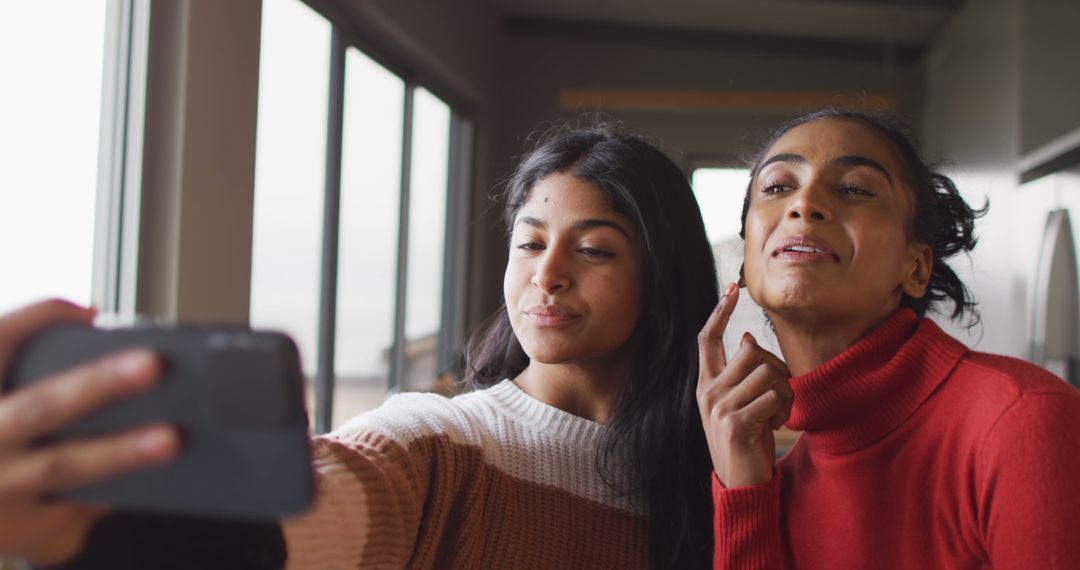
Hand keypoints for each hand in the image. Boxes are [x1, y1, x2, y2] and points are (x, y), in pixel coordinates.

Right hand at [0, 300, 179, 564]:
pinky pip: (86, 508)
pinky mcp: (29, 532)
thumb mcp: (4, 388)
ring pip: (66, 467)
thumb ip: (25, 350)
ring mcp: (2, 492)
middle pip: (42, 406)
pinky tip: (160, 475)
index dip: (42, 320)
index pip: (0, 341)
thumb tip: (94, 320)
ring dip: (121, 453)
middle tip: (151, 365)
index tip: (96, 317)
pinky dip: (124, 487)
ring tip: (171, 438)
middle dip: (97, 384)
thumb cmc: (2, 434)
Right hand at [697, 284, 792, 487]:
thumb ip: (738, 375)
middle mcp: (708, 392)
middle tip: (780, 397)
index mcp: (706, 384)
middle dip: (776, 370)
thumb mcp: (737, 405)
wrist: (740, 484)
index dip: (720, 312)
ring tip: (777, 414)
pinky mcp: (736, 423)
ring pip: (765, 372)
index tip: (732, 288)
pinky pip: (773, 397)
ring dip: (784, 393)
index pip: (708, 339)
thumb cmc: (745, 441)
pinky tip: (775, 426)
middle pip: (750, 352)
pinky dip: (784, 411)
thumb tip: (746, 339)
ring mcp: (719, 408)